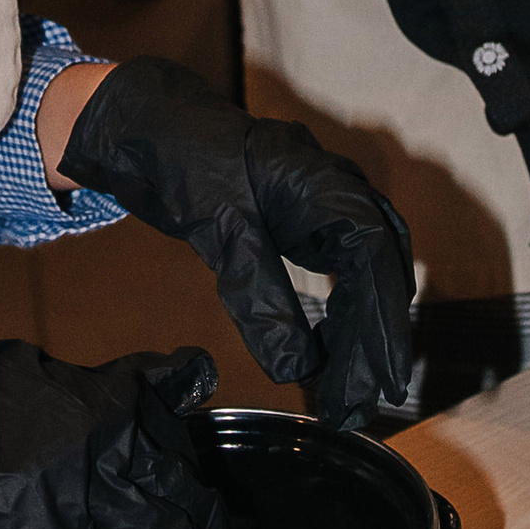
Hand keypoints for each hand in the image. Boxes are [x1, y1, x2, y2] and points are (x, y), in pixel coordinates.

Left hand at [55, 57, 413, 425]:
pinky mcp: (304, 217)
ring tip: (347, 389)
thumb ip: (259, 297)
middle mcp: (337, 189)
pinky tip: (329, 344)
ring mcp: (324, 202)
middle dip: (375, 340)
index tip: (378, 384)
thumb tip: (293, 369)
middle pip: (380, 271)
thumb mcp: (220, 230)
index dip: (382, 326)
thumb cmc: (183, 158)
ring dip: (361, 329)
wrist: (147, 123)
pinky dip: (342, 309)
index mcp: (324, 183)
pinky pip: (343, 268)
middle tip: (360, 405)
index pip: (375, 261)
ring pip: (367, 272)